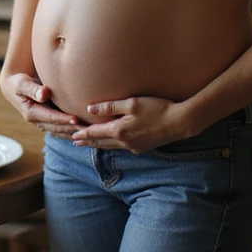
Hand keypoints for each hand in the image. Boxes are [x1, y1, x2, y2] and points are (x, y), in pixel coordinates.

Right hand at [0, 71, 85, 139]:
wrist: (14, 87)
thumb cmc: (19, 82)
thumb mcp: (22, 83)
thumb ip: (33, 89)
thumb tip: (43, 94)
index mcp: (31, 113)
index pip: (51, 118)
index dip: (63, 119)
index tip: (76, 119)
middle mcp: (38, 121)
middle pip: (58, 128)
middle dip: (73, 129)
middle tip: (89, 129)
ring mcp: (44, 124)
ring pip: (61, 132)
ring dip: (75, 133)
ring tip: (90, 132)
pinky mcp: (49, 122)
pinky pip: (62, 129)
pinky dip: (72, 131)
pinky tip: (85, 132)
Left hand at [71, 96, 189, 153]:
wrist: (179, 123)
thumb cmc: (156, 108)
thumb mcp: (131, 103)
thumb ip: (110, 106)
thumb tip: (90, 108)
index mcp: (120, 131)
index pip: (95, 133)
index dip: (83, 133)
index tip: (72, 135)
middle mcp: (124, 142)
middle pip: (101, 142)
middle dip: (87, 141)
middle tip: (74, 141)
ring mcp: (134, 147)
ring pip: (110, 147)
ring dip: (98, 144)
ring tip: (88, 143)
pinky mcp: (142, 148)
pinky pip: (121, 148)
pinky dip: (111, 145)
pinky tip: (111, 143)